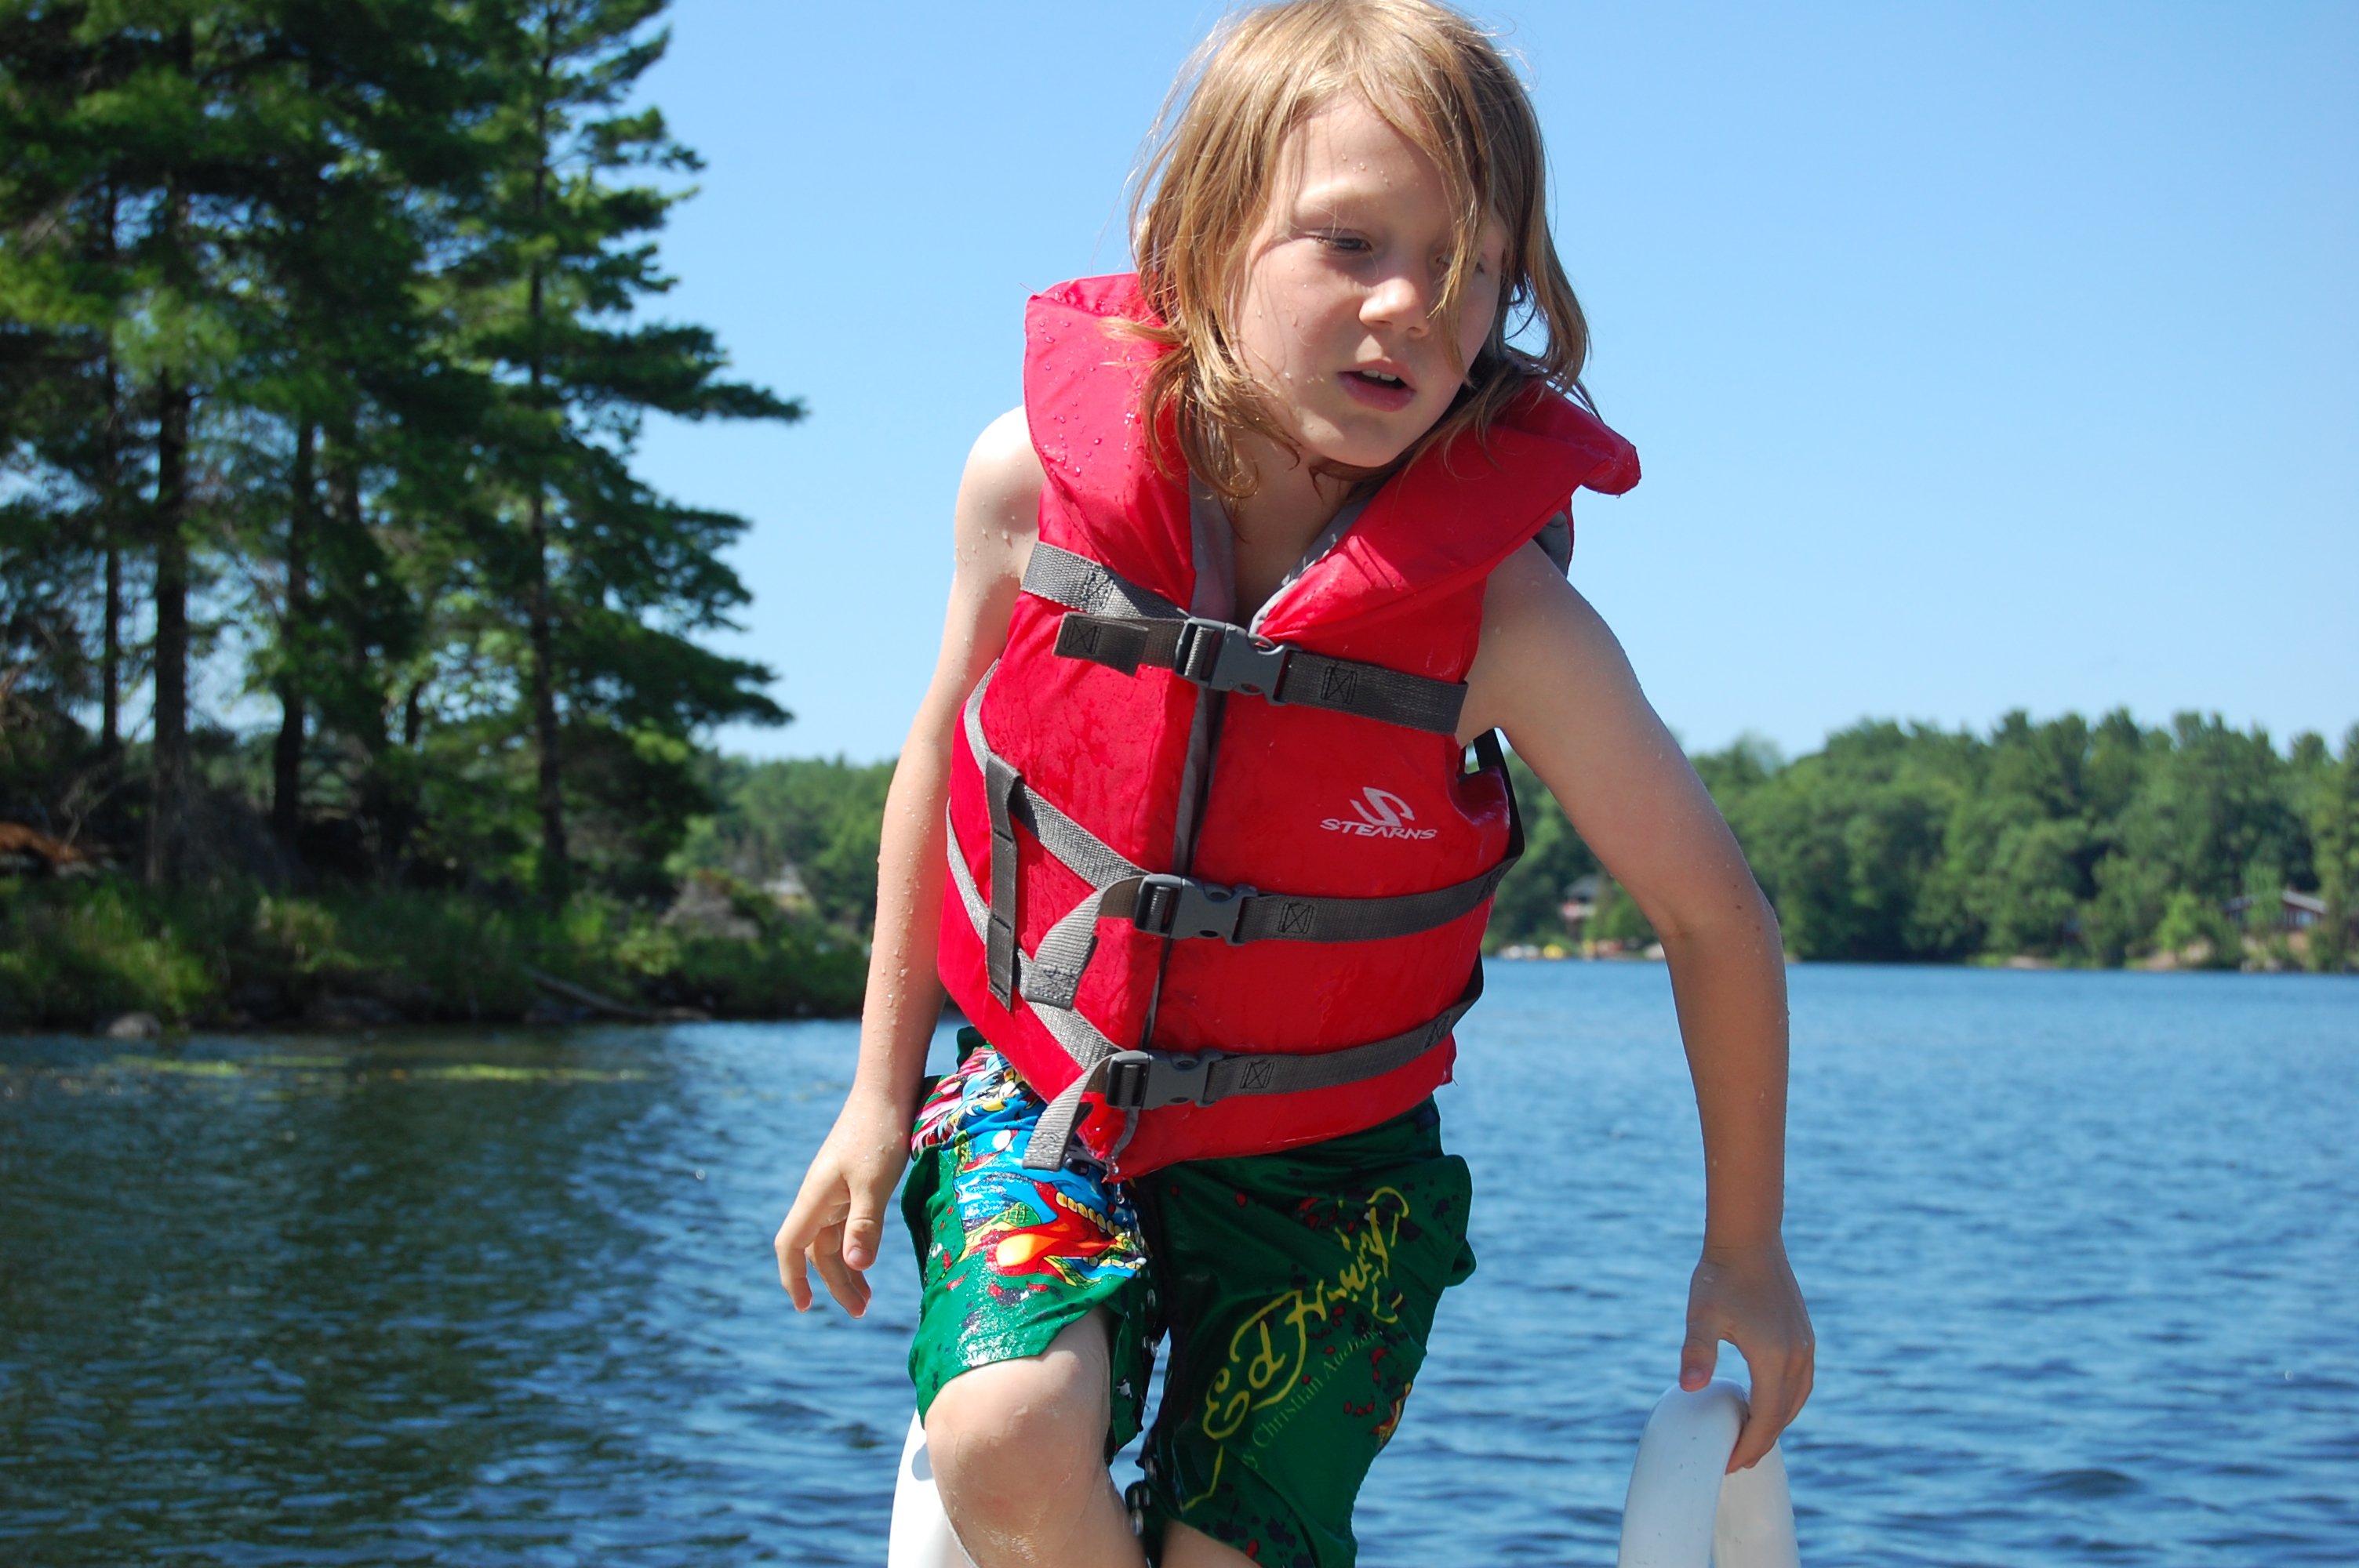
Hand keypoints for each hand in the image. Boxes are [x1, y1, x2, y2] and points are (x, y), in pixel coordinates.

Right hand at [775, 1087, 912, 1316]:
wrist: (887, 1091)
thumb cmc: (879, 1133)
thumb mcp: (875, 1182)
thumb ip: (864, 1224)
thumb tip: (854, 1266)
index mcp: (815, 1197)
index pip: (790, 1246)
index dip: (792, 1278)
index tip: (803, 1306)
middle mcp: (820, 1197)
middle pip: (817, 1251)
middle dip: (835, 1284)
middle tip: (861, 1312)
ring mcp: (835, 1190)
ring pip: (833, 1240)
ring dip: (847, 1270)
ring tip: (867, 1300)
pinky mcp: (853, 1184)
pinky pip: (847, 1226)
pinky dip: (856, 1248)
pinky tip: (868, 1260)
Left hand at [1679, 1238, 1814, 1471]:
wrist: (1748, 1238)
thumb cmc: (1720, 1276)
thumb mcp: (1701, 1314)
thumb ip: (1697, 1352)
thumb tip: (1687, 1387)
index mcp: (1773, 1358)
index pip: (1766, 1419)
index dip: (1749, 1446)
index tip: (1730, 1464)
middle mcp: (1797, 1356)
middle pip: (1784, 1415)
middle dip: (1762, 1442)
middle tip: (1737, 1461)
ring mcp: (1805, 1345)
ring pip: (1797, 1400)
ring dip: (1777, 1423)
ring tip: (1753, 1439)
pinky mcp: (1804, 1335)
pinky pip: (1802, 1382)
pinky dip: (1787, 1401)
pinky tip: (1768, 1402)